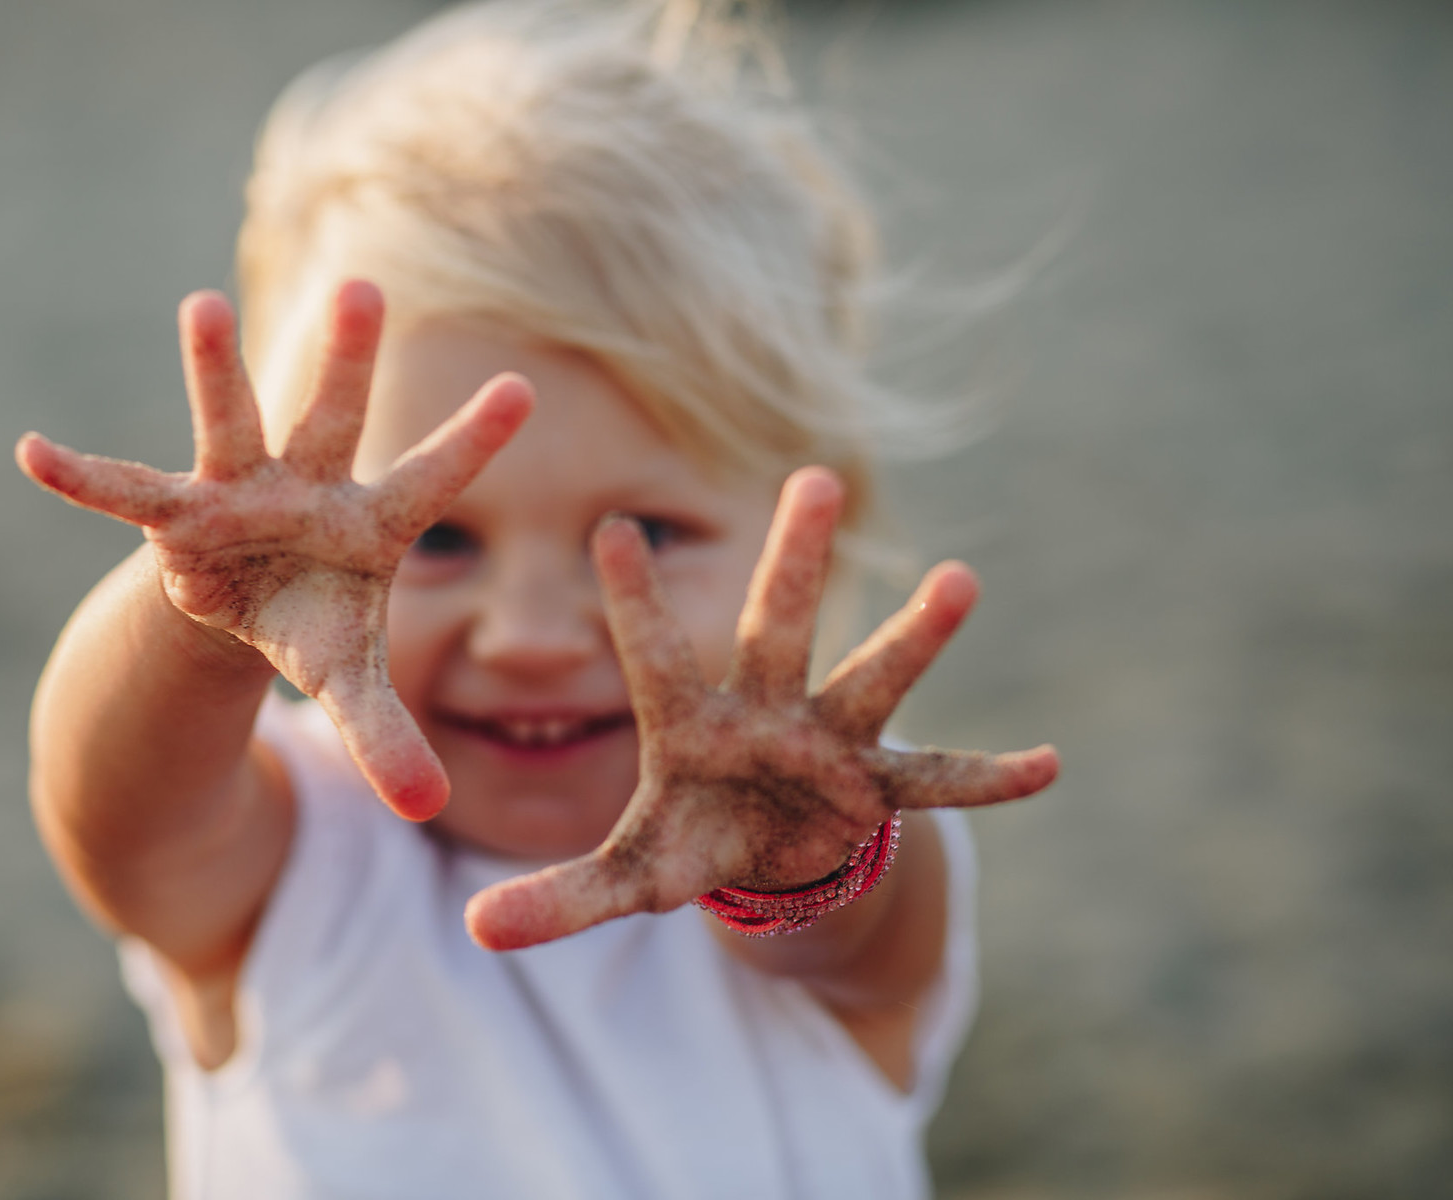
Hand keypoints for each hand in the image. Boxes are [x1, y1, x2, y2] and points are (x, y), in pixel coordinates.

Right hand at [16, 283, 533, 819]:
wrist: (245, 603)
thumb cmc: (314, 623)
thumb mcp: (350, 681)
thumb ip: (388, 736)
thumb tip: (426, 811)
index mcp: (371, 525)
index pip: (435, 478)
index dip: (475, 438)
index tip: (524, 387)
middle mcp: (308, 489)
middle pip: (331, 420)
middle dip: (343, 360)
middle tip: (366, 287)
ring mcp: (238, 491)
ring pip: (231, 423)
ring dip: (218, 370)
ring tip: (204, 306)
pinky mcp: (176, 512)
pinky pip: (126, 491)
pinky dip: (82, 478)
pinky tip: (32, 452)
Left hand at [464, 467, 1058, 948]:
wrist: (768, 851)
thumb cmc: (691, 838)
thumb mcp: (629, 874)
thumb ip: (561, 897)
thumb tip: (472, 931)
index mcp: (689, 721)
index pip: (654, 651)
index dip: (634, 596)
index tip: (610, 524)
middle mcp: (764, 709)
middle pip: (775, 624)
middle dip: (794, 558)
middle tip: (812, 476)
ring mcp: (828, 741)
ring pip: (870, 676)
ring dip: (914, 635)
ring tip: (961, 579)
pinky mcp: (879, 784)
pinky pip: (939, 782)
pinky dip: (989, 779)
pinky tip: (1051, 765)